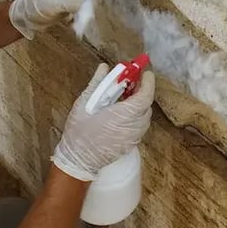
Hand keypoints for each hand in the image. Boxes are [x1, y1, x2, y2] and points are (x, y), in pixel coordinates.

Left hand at [9, 0, 94, 38]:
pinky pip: (77, 14)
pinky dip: (78, 21)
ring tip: (80, 25)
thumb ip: (72, 3)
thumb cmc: (38, 6)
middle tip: (87, 17)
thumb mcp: (55, 3)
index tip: (91, 4)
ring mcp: (67, 0)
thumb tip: (87, 5)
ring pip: (82, 5)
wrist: (26, 18)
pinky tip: (74, 27)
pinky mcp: (66, 10)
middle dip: (87, 7)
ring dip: (83, 15)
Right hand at [52, 64, 155, 180]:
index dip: (148, 83)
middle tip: (132, 82)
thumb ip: (97, 83)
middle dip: (142, 92)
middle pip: (146, 105)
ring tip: (126, 97)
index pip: (145, 96)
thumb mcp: (84, 103)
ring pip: (144, 117)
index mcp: (123, 115)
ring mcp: (133, 137)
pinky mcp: (130, 144)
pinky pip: (139, 127)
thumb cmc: (80, 131)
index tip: (145, 73)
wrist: (78, 159)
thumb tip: (104, 68)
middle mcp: (132, 127)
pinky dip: (135, 117)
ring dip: (139, 105)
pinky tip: (122, 114)